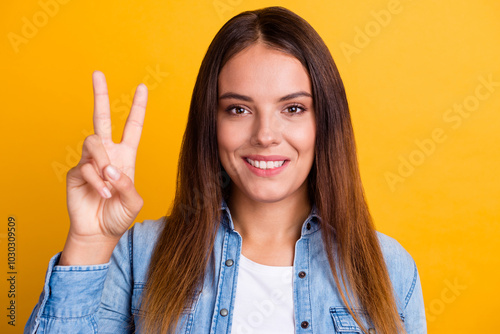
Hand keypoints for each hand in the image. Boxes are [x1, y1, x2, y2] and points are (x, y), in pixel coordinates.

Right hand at [60, 71, 146, 264]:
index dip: (137, 108)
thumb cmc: (119, 215)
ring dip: (102, 162)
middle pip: (101, 118)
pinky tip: (100, 193)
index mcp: (125, 156)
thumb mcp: (133, 201)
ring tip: (108, 184)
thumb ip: (127, 184)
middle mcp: (107, 154)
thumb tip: (111, 169)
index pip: (132, 126)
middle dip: (100, 95)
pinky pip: (85, 167)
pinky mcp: (76, 171)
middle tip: (98, 73)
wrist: (99, 232)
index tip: (141, 87)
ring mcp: (90, 161)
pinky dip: (95, 180)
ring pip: (93, 143)